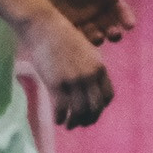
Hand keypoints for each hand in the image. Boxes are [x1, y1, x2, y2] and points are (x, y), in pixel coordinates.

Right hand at [20, 10, 113, 128]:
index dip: (101, 107)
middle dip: (90, 119)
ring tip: (69, 125)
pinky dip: (60, 118)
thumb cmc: (62, 36)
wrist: (44, 27)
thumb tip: (88, 83)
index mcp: (99, 67)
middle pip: (96, 106)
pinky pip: (62, 108)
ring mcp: (74, 81)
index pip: (108, 95)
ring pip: (80, 111)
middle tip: (82, 124)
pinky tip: (57, 120)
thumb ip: (89, 67)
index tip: (94, 111)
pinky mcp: (57, 83)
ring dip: (75, 122)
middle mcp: (90, 76)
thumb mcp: (85, 51)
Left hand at [34, 0, 136, 42]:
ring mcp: (80, 18)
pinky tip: (80, 40)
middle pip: (109, 26)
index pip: (120, 10)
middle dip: (114, 32)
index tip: (129, 25)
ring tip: (98, 37)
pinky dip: (78, 40)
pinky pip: (73, 35)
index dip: (126, 18)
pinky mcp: (62, 23)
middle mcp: (96, 11)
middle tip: (114, 34)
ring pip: (93, 34)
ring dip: (98, 38)